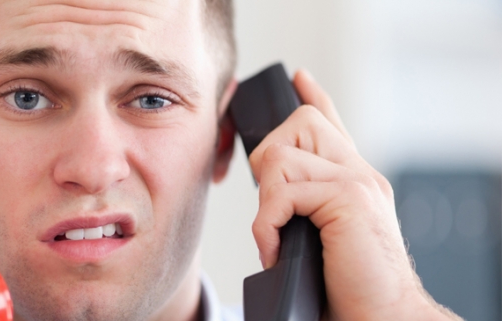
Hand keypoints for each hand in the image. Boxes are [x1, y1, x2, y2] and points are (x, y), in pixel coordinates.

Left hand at [248, 70, 460, 319]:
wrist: (381, 314)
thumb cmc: (350, 285)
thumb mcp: (322, 235)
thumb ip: (306, 207)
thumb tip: (270, 194)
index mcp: (355, 178)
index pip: (332, 123)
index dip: (313, 97)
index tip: (298, 78)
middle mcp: (359, 172)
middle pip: (299, 124)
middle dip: (268, 163)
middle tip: (273, 211)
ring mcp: (357, 181)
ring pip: (281, 157)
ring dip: (266, 204)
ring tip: (276, 239)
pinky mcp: (349, 198)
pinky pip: (282, 194)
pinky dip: (267, 227)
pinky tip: (277, 251)